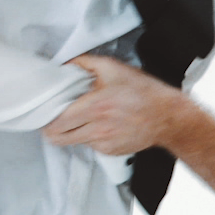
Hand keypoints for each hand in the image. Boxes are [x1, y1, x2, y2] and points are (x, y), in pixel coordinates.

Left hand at [41, 54, 188, 156]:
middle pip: (59, 138)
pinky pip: (90, 145)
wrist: (169, 117)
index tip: (46, 111)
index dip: (46, 119)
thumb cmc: (142, 91)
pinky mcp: (111, 151)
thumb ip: (85, 62)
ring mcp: (104, 143)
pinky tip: (100, 124)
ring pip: (74, 141)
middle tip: (55, 118)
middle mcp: (97, 129)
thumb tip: (64, 65)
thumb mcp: (113, 68)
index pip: (57, 123)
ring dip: (72, 132)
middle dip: (52, 129)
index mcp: (94, 107)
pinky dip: (90, 136)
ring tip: (81, 118)